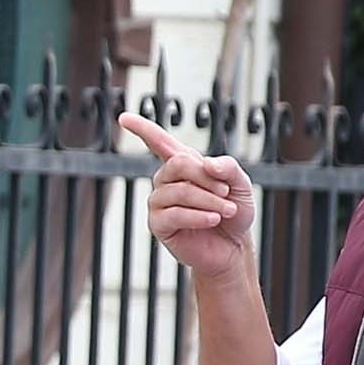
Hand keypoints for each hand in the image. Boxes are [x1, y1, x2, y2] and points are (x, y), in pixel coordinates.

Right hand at [116, 111, 254, 283]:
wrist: (233, 247)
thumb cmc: (234, 211)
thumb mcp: (240, 183)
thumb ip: (228, 167)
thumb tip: (205, 163)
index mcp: (182, 165)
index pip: (158, 141)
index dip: (142, 128)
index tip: (123, 117)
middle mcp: (165, 181)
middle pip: (177, 165)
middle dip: (206, 178)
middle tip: (226, 192)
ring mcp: (159, 203)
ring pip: (179, 191)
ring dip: (208, 200)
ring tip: (227, 210)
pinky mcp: (159, 226)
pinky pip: (174, 214)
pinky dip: (198, 216)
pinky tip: (213, 219)